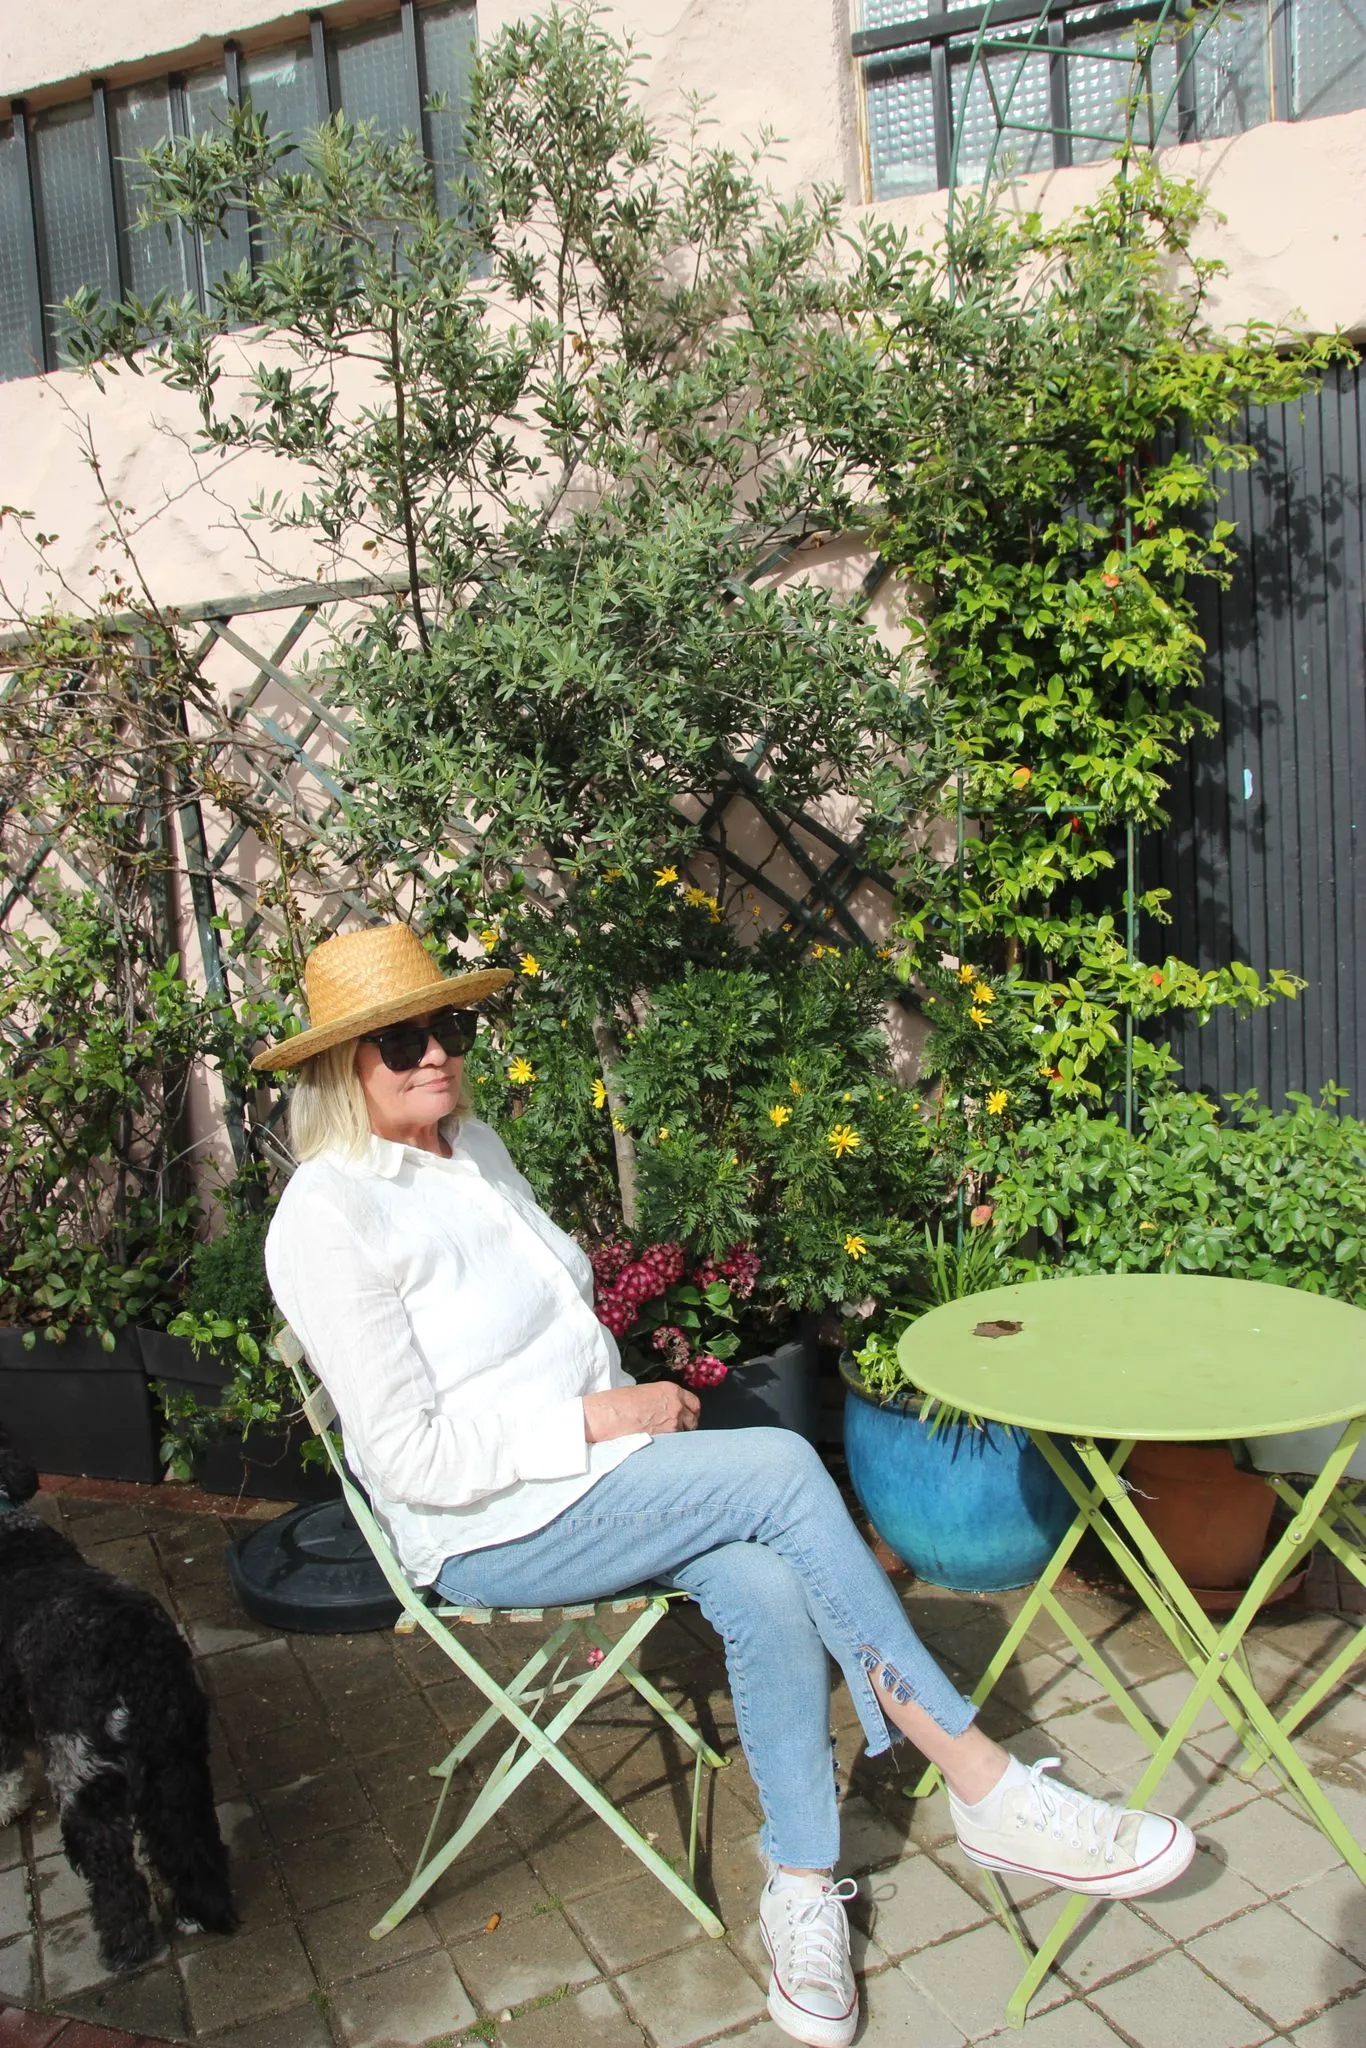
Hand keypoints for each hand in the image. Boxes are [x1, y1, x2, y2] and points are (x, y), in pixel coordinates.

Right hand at [583, 1382, 700, 1442]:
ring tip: (666, 1438)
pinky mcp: (666, 1437)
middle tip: (680, 1430)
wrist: (610, 1413)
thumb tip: (665, 1408)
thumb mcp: (646, 1392)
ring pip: (686, 1433)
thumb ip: (662, 1399)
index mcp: (672, 1390)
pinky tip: (661, 1444)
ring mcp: (673, 1422)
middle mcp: (677, 1405)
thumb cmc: (621, 1401)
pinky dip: (672, 1444)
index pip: (694, 1403)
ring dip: (680, 1436)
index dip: (691, 1411)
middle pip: (694, 1420)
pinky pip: (677, 1442)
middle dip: (689, 1425)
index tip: (688, 1417)